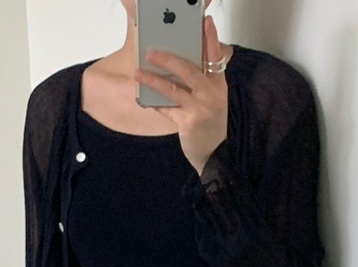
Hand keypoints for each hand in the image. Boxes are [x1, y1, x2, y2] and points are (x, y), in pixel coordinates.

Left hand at [134, 15, 229, 175]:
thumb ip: (204, 81)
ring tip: (138, 73)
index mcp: (219, 85)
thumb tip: (181, 63)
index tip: (205, 22)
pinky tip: (144, 99)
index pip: (216, 57)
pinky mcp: (188, 123)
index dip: (210, 38)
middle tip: (151, 52)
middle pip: (189, 70)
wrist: (215, 154)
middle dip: (169, 59)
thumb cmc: (210, 123)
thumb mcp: (214, 99)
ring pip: (173, 89)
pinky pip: (167, 109)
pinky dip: (155, 103)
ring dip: (153, 80)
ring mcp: (200, 109)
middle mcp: (211, 94)